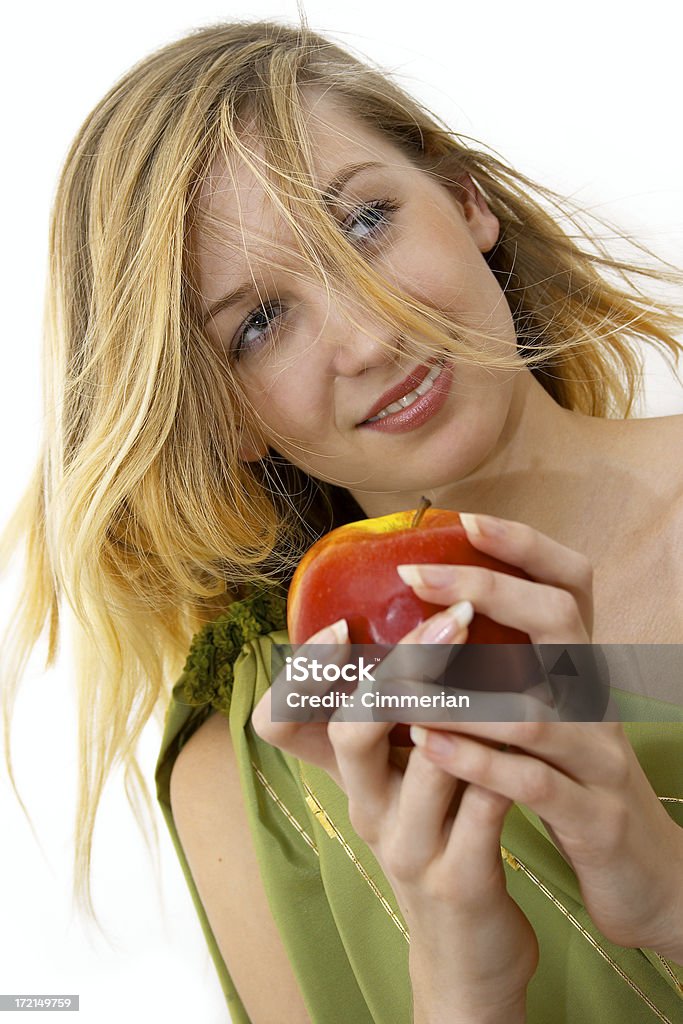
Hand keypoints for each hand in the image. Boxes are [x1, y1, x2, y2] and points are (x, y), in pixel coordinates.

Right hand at [253, 610, 538, 1018]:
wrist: (463, 953)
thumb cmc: (438, 841)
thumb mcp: (403, 783)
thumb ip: (401, 721)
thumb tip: (421, 623)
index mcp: (349, 779)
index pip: (282, 722)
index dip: (304, 673)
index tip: (344, 625)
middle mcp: (366, 810)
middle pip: (353, 729)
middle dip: (403, 665)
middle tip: (452, 619)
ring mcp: (409, 848)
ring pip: (426, 762)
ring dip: (464, 704)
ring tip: (499, 655)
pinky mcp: (458, 881)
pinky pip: (482, 809)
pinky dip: (504, 764)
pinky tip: (532, 729)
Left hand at [400, 512, 682, 959]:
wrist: (644, 871)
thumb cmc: (571, 780)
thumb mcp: (548, 714)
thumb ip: (508, 670)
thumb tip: (433, 619)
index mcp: (581, 668)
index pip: (572, 584)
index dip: (526, 547)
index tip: (466, 519)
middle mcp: (596, 699)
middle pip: (558, 620)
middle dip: (485, 589)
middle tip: (413, 575)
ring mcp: (600, 757)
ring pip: (536, 710)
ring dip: (461, 691)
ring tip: (396, 675)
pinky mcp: (594, 817)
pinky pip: (533, 783)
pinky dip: (477, 761)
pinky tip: (426, 744)